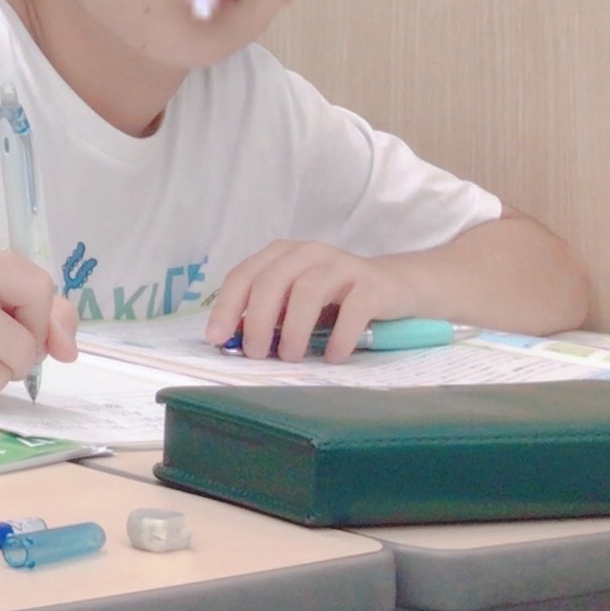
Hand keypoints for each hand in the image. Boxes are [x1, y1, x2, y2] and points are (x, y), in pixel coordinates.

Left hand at [207, 239, 421, 363]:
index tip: (216, 338)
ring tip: (292, 357)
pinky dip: (339, 336)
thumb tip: (233, 341)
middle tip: (256, 353)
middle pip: (271, 281)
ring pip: (308, 291)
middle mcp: (307, 253)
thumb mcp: (295, 300)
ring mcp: (341, 266)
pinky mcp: (372, 285)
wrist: (393, 287)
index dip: (227, 307)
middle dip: (258, 321)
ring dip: (294, 329)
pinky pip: (353, 309)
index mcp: (281, 254)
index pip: (244, 275)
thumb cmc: (334, 298)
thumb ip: (269, 312)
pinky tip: (332, 357)